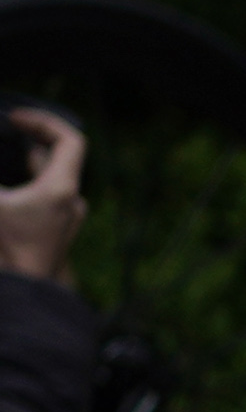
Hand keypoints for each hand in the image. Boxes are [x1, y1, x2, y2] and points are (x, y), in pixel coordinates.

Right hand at [0, 110, 74, 281]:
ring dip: (31, 155)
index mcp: (61, 189)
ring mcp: (68, 216)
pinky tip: (11, 176)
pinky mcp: (58, 228)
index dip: (44, 121)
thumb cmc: (8, 249)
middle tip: (10, 125)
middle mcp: (72, 200)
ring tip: (8, 143)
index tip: (17, 118)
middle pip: (61, 155)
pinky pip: (50, 192)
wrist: (24, 293)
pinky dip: (32, 176)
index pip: (71, 140)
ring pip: (54, 174)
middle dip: (34, 135)